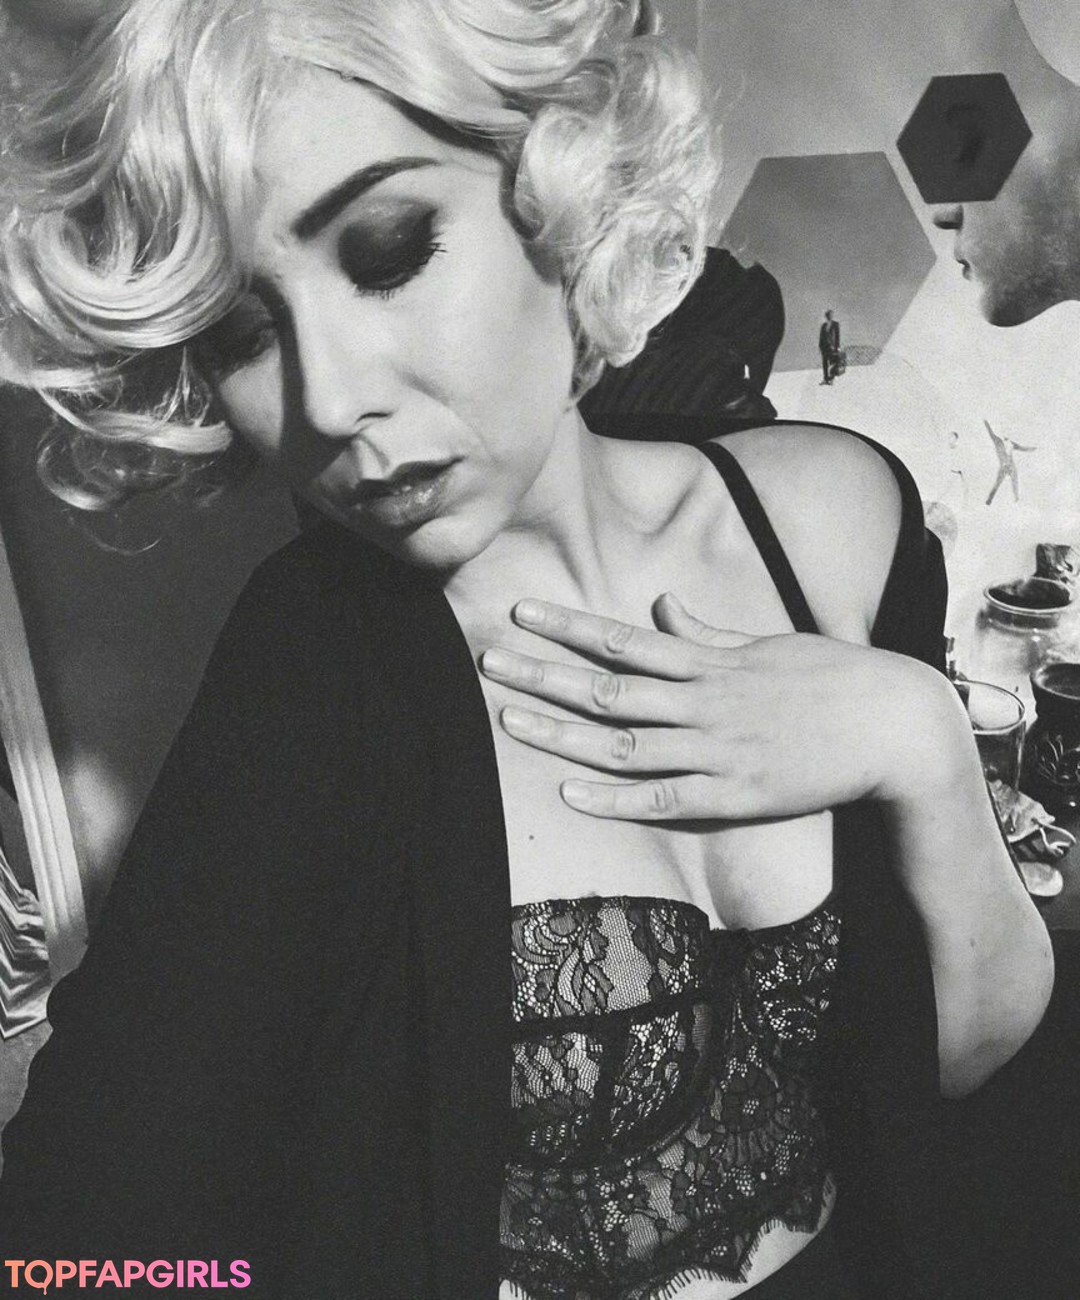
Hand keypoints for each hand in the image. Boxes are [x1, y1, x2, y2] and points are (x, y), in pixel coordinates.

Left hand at [480, 593, 967, 820]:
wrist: (894, 728)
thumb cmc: (830, 679)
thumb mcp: (767, 643)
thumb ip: (708, 632)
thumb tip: (664, 605)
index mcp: (710, 662)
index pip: (623, 637)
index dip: (567, 625)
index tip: (520, 612)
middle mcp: (704, 703)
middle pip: (608, 687)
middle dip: (543, 673)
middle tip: (486, 659)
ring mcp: (716, 751)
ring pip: (623, 744)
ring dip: (563, 732)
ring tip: (509, 717)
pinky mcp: (734, 796)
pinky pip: (663, 800)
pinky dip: (615, 799)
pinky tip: (569, 792)